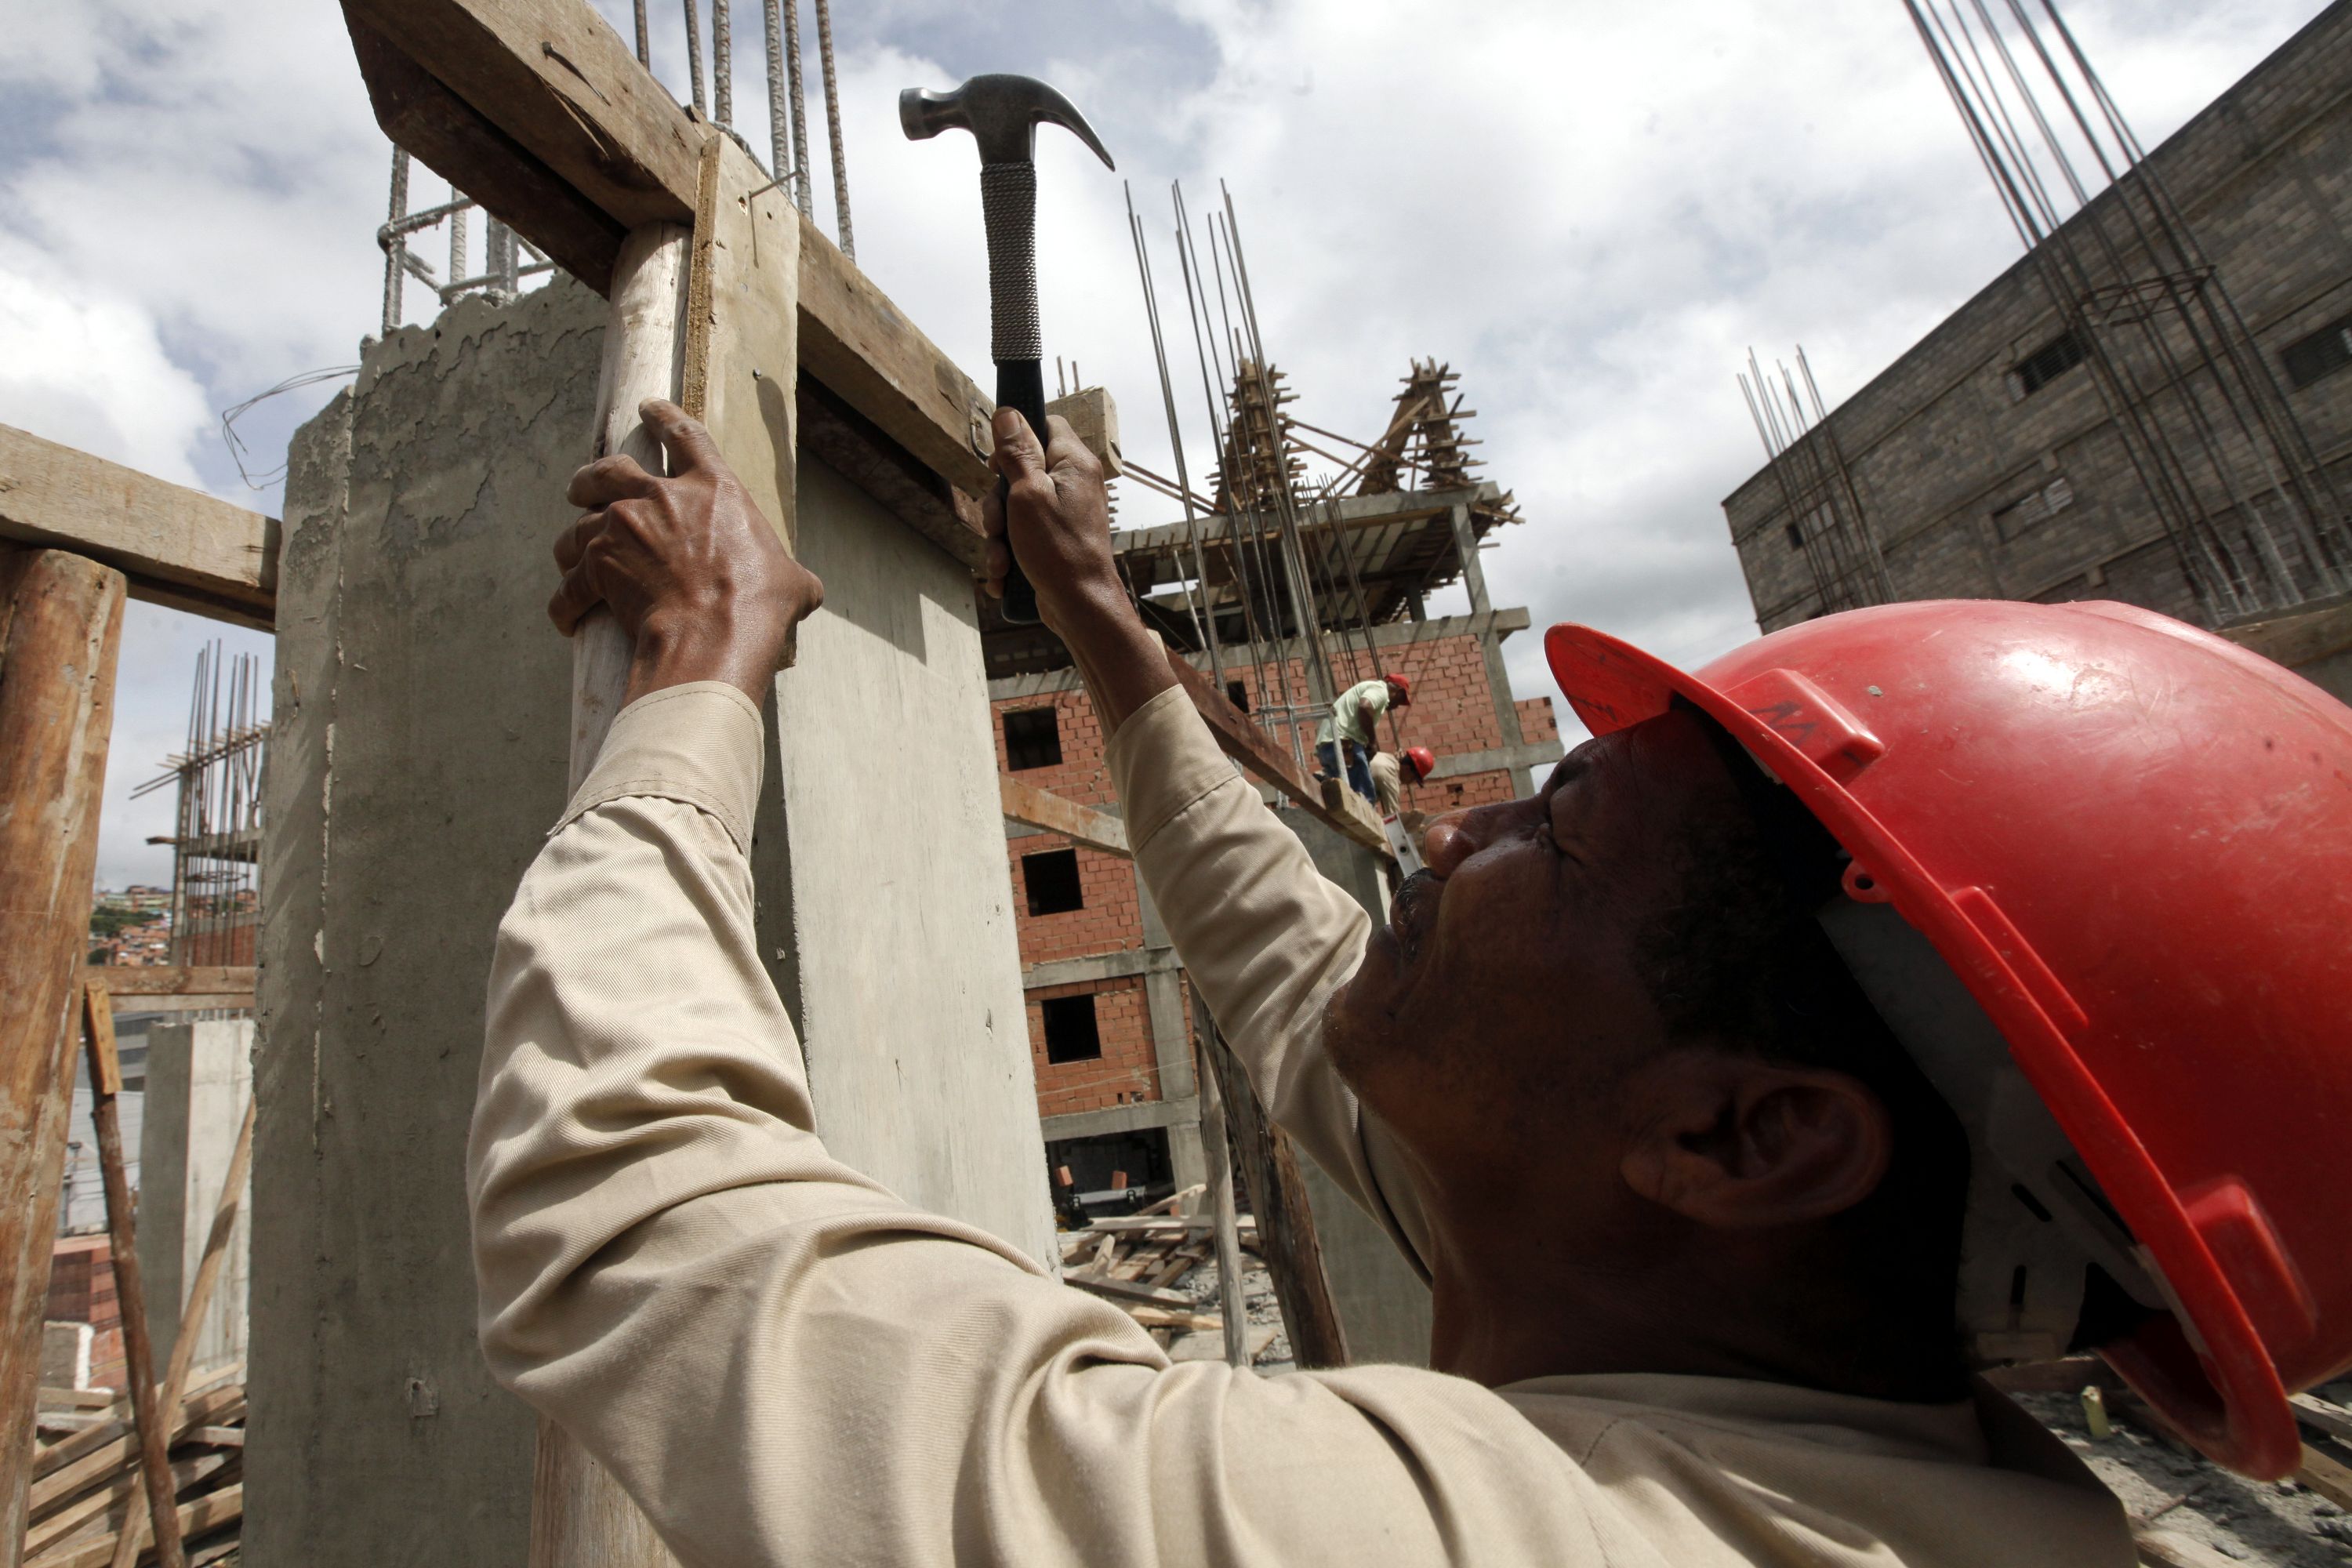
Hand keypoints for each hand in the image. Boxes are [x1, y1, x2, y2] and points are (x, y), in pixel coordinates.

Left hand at [550, 398, 823, 705]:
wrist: (713, 633)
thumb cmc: (758, 605)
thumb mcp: (792, 582)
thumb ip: (790, 574)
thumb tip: (805, 590)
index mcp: (713, 488)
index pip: (685, 435)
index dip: (663, 417)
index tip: (647, 408)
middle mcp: (660, 496)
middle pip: (610, 469)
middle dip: (590, 477)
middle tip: (579, 487)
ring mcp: (622, 525)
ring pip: (577, 525)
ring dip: (572, 542)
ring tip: (570, 558)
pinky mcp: (597, 562)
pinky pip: (570, 582)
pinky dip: (566, 600)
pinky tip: (566, 616)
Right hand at [979, 408, 1130, 637]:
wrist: (1080, 606)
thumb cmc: (1058, 550)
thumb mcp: (1028, 494)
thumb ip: (1017, 453)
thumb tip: (1008, 413)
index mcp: (1074, 463)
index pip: (1045, 425)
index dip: (1016, 438)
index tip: (998, 463)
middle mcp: (1074, 484)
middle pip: (1021, 470)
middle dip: (997, 501)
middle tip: (997, 523)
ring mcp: (1064, 512)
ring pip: (1015, 507)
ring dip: (999, 534)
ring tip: (1001, 559)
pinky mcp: (1055, 538)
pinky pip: (1022, 533)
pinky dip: (1009, 552)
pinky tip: (1004, 574)